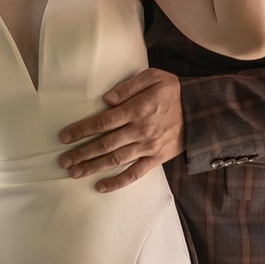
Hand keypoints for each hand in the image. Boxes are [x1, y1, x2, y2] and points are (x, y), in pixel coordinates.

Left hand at [57, 67, 183, 192]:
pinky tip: (101, 186)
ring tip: (74, 173)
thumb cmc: (174, 92)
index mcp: (136, 110)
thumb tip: (106, 99)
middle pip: (104, 144)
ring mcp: (147, 147)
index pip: (102, 122)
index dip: (81, 130)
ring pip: (115, 160)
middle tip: (63, 161)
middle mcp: (139, 131)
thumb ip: (128, 87)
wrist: (201, 111)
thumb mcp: (153, 77)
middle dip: (81, 153)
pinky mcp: (156, 158)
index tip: (64, 137)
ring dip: (93, 167)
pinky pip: (134, 173)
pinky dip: (117, 182)